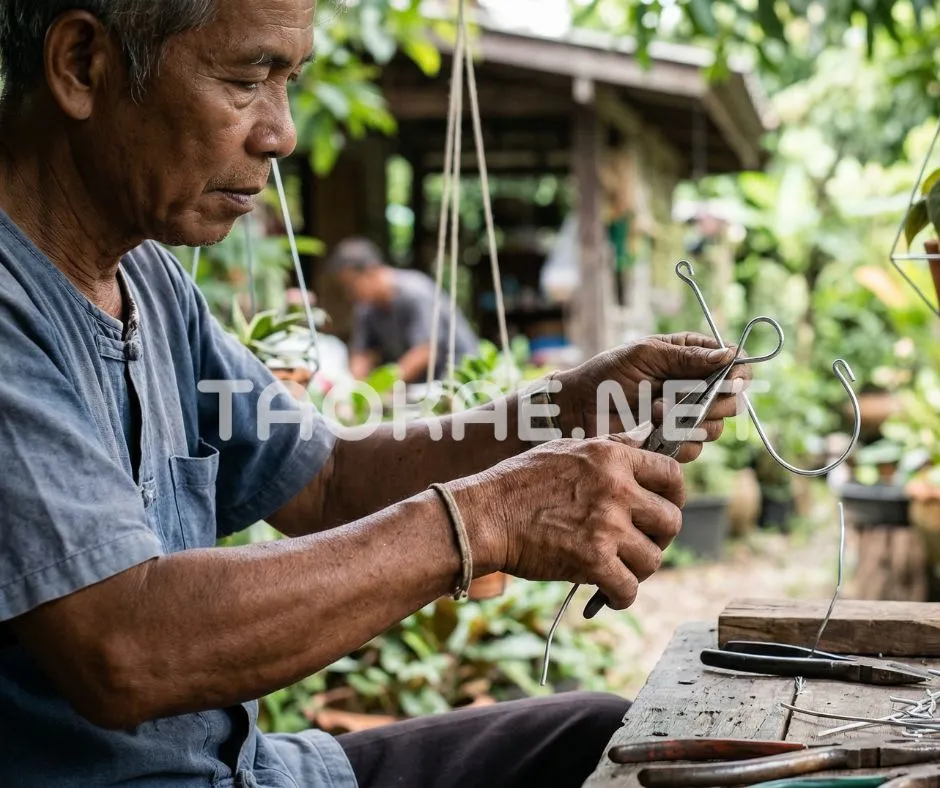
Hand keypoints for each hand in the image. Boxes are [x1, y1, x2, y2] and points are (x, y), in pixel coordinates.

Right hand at [459, 425, 683, 609]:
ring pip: (652, 559)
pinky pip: (628, 588)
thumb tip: (643, 445)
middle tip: (640, 544)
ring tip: (617, 568)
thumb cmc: (518, 484)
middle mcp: (616, 488)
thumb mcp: (567, 450)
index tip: (663, 509)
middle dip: (659, 538)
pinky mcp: (592, 560)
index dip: (673, 497)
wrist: (484, 516)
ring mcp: (606, 525)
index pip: (671, 475)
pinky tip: (609, 593)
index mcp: (611, 457)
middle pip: (671, 521)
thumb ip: (609, 451)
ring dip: (637, 569)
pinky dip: (621, 596)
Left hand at [554, 333, 750, 461]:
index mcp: (690, 357)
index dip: (738, 374)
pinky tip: (651, 428)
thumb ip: (685, 356)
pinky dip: (676, 440)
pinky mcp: (673, 442)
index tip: (730, 380)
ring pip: (715, 427)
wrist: (578, 408)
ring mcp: (685, 417)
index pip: (733, 364)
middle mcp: (694, 387)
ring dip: (688, 420)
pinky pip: (694, 447)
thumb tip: (727, 356)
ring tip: (655, 410)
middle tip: (683, 398)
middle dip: (713, 401)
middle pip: (732, 400)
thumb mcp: (645, 355)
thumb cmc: (606, 374)